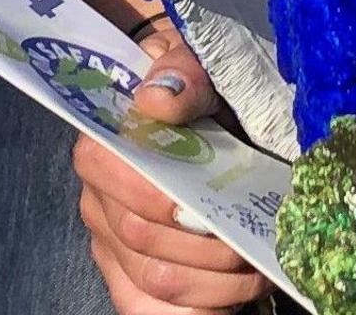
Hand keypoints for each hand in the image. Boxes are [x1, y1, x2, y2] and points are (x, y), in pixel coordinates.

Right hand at [75, 21, 266, 313]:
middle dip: (209, 249)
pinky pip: (150, 313)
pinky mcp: (130, 279)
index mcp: (103, 147)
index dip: (163, 203)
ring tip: (257, 267)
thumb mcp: (200, 64)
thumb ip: (182, 74)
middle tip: (255, 240)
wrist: (207, 111)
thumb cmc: (202, 89)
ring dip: (215, 285)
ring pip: (156, 283)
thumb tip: (158, 100)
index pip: (119, 183)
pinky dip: (196, 313)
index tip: (211, 209)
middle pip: (144, 243)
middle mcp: (99, 202)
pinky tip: (232, 298)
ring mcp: (112, 246)